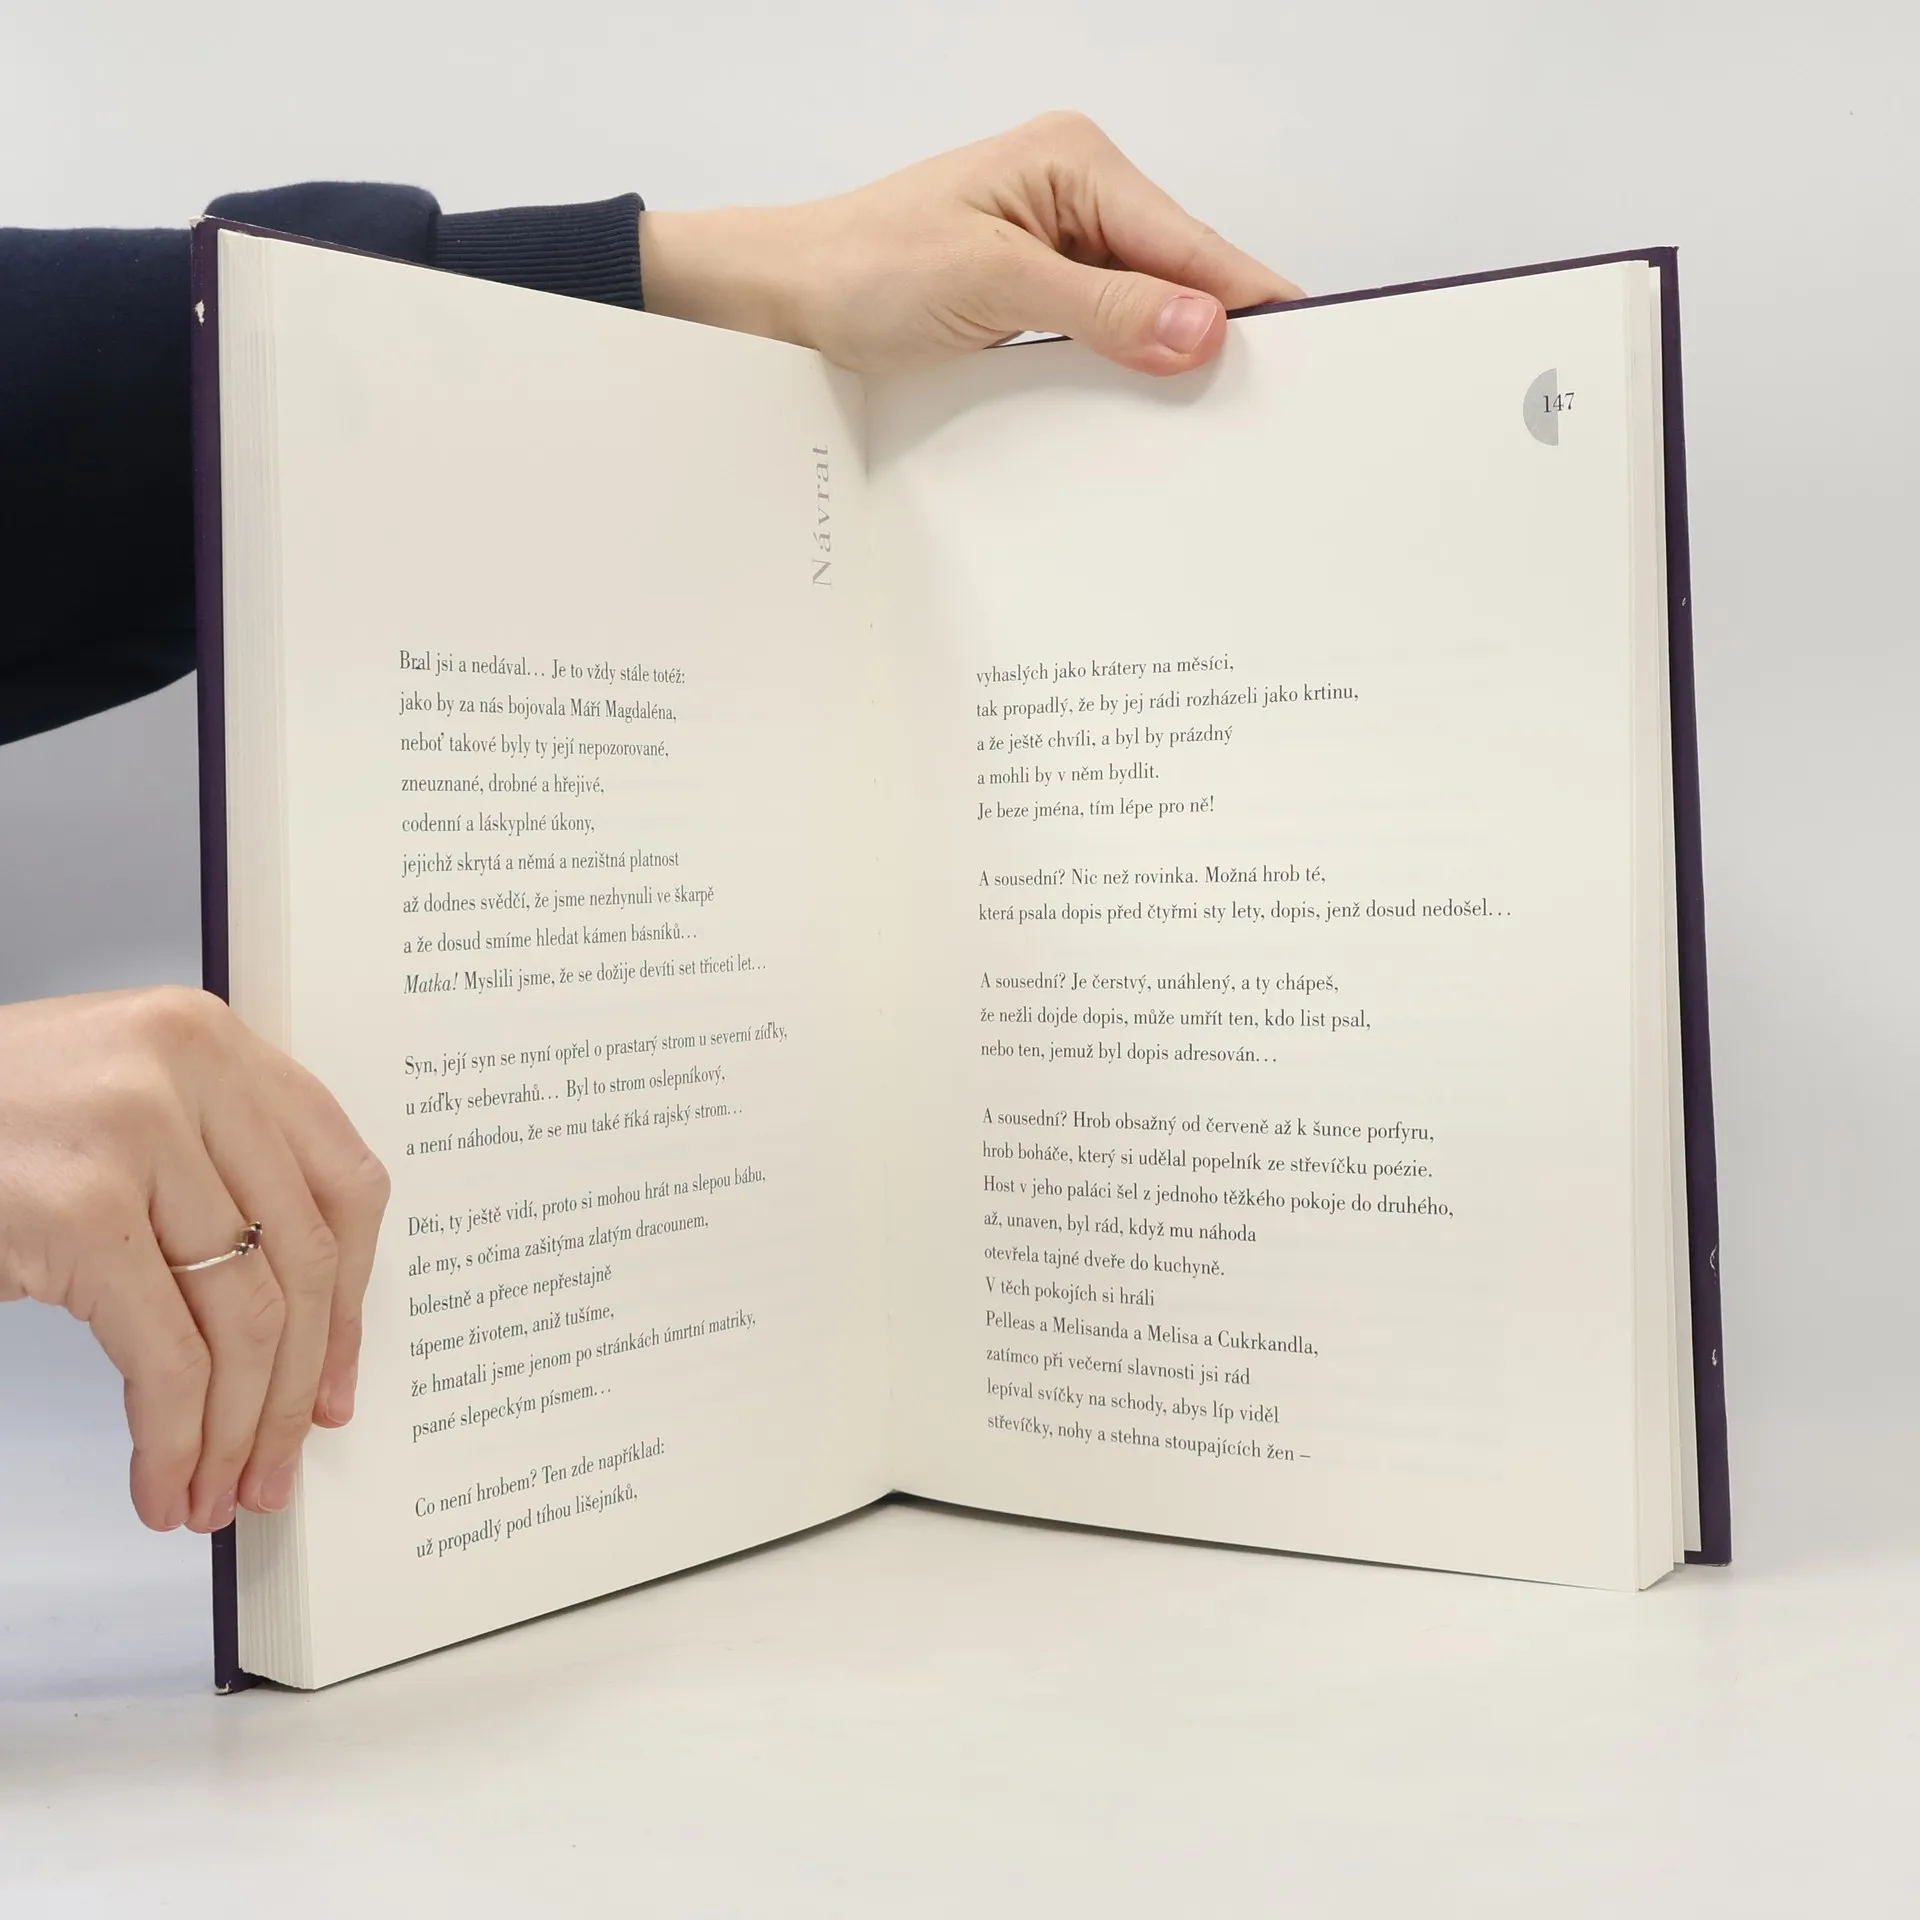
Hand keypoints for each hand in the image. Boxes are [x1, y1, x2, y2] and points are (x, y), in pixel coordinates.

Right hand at [0, 988, 387, 1532]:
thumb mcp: (127, 1108)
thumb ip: (216, 1172)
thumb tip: (298, 1325)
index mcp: (218, 1043)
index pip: (343, 1185)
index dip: (350, 1300)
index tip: (337, 1380)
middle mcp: (192, 1071)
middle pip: (302, 1261)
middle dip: (295, 1387)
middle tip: (279, 1464)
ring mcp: (138, 1136)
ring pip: (246, 1318)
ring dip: (238, 1429)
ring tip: (218, 1489)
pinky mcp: (81, 1210)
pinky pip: (167, 1354)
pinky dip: (175, 1437)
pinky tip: (165, 1479)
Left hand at [640, 110, 1300, 375]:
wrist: (784, 296)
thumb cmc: (863, 270)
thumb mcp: (991, 288)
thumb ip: (1102, 309)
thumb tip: (1201, 328)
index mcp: (1076, 162)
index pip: (1191, 241)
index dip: (1251, 301)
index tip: (1311, 351)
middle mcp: (1078, 192)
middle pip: (1181, 274)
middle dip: (1217, 336)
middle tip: (1268, 408)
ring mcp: (1060, 242)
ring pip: (1149, 308)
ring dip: (1171, 359)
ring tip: (1217, 418)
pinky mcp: (1040, 289)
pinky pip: (1109, 331)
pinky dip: (1130, 368)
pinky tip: (1150, 409)